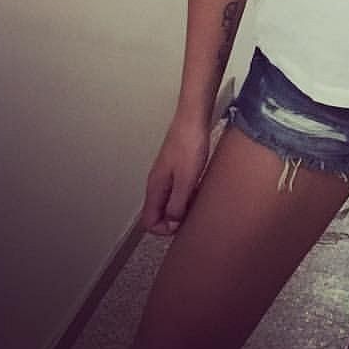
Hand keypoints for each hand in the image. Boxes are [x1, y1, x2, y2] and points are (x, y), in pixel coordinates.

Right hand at [140, 115, 211, 235]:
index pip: (148, 222)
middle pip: (158, 212)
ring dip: (181, 206)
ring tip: (198, 201)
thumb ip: (177, 204)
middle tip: (192, 215)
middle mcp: (157, 182)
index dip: (164, 229)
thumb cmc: (189, 144)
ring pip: (168, 201)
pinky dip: (187, 194)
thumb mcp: (186, 180)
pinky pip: (177, 189)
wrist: (193, 118)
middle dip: (174, 219)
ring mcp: (166, 174)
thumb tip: (172, 223)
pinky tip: (199, 188)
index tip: (182, 224)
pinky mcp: (176, 166)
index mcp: (155, 187)